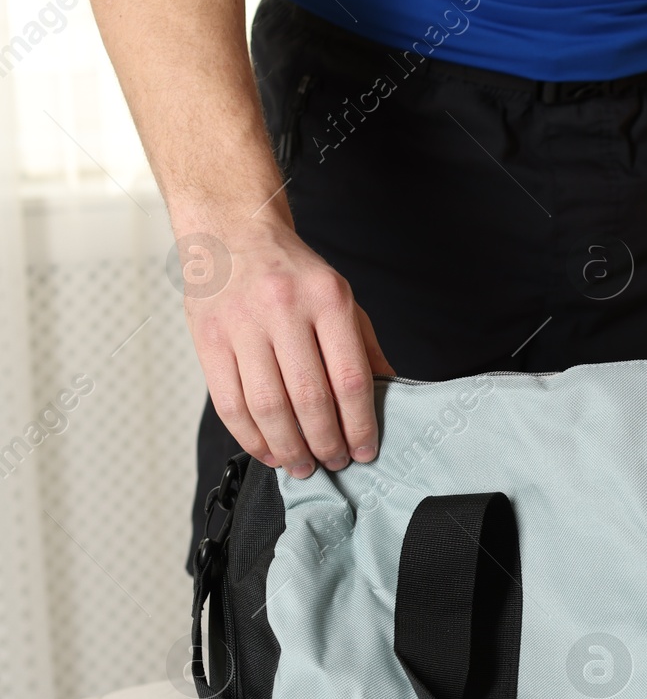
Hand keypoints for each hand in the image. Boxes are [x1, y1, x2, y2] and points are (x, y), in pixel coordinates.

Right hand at [180, 215, 392, 478]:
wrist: (232, 233)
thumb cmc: (292, 273)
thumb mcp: (342, 298)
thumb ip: (365, 347)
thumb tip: (386, 398)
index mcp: (328, 299)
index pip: (350, 379)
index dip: (359, 424)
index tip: (364, 451)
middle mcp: (284, 309)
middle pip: (309, 398)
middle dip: (325, 442)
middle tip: (334, 463)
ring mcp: (241, 325)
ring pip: (267, 407)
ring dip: (288, 447)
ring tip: (302, 465)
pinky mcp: (208, 340)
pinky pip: (230, 403)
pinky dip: (250, 437)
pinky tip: (267, 450)